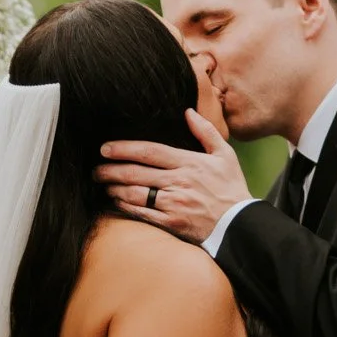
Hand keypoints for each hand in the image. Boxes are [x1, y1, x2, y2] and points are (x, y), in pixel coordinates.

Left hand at [98, 111, 248, 239]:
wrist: (240, 224)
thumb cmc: (232, 189)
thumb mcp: (225, 155)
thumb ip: (206, 132)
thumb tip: (188, 112)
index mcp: (189, 163)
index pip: (149, 151)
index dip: (124, 149)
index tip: (105, 148)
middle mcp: (178, 182)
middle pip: (136, 172)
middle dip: (111, 170)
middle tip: (96, 169)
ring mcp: (174, 204)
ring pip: (135, 194)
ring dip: (114, 188)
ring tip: (103, 184)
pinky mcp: (172, 223)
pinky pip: (142, 214)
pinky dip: (126, 207)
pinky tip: (116, 202)